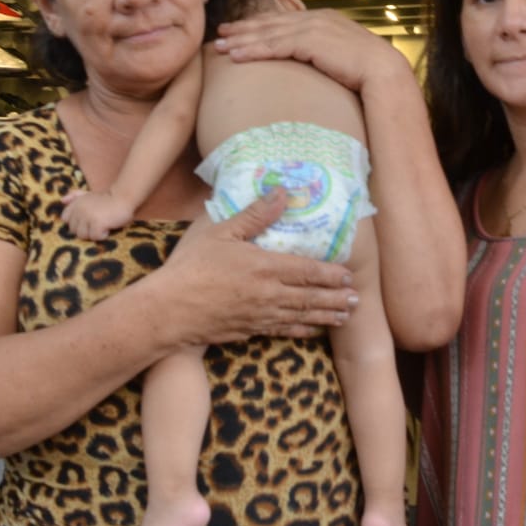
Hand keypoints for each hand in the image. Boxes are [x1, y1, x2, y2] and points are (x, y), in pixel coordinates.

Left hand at [61, 190, 136, 240]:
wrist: (124, 198)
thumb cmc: (108, 198)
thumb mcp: (89, 195)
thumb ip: (75, 196)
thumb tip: (62, 200)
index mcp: (76, 203)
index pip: (65, 218)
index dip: (76, 222)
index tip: (86, 220)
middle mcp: (79, 209)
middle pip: (74, 230)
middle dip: (86, 229)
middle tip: (97, 223)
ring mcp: (87, 216)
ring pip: (83, 236)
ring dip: (94, 234)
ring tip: (102, 225)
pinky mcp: (97, 223)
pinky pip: (95, 237)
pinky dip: (103, 235)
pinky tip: (108, 227)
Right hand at [159, 188, 359, 341]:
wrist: (167, 311)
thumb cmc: (191, 266)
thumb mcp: (220, 231)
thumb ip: (254, 215)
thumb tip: (281, 193)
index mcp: (266, 267)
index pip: (308, 270)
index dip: (331, 274)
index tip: (349, 275)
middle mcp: (270, 294)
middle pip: (311, 297)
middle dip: (337, 298)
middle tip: (357, 300)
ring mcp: (260, 316)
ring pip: (301, 316)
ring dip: (326, 316)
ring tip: (346, 317)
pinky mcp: (249, 330)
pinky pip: (282, 331)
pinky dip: (301, 331)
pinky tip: (312, 332)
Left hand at [213, 9, 405, 92]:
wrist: (384, 72)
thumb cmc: (368, 72)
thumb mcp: (342, 57)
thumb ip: (325, 55)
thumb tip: (313, 69)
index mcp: (324, 19)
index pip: (284, 21)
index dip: (259, 25)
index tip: (239, 30)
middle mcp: (316, 18)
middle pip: (271, 23)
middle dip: (243, 29)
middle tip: (219, 34)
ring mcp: (313, 27)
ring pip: (267, 33)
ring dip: (241, 40)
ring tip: (219, 46)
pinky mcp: (310, 41)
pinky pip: (274, 45)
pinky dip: (252, 50)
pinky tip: (235, 56)